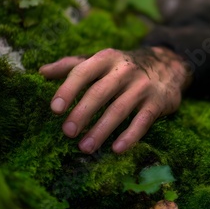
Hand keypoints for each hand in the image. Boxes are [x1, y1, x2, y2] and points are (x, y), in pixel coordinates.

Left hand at [39, 47, 190, 153]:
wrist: (168, 65)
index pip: (83, 72)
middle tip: (67, 132)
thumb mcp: (101, 61)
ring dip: (101, 130)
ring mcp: (142, 86)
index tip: (55, 109)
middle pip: (100, 92)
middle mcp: (125, 70)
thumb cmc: (124, 67)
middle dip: (82, 113)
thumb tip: (41, 72)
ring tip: (85, 147)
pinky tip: (117, 149)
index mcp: (106, 58)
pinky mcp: (157, 102)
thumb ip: (72, 65)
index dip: (68, 89)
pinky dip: (130, 136)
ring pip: (119, 109)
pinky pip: (142, 121)